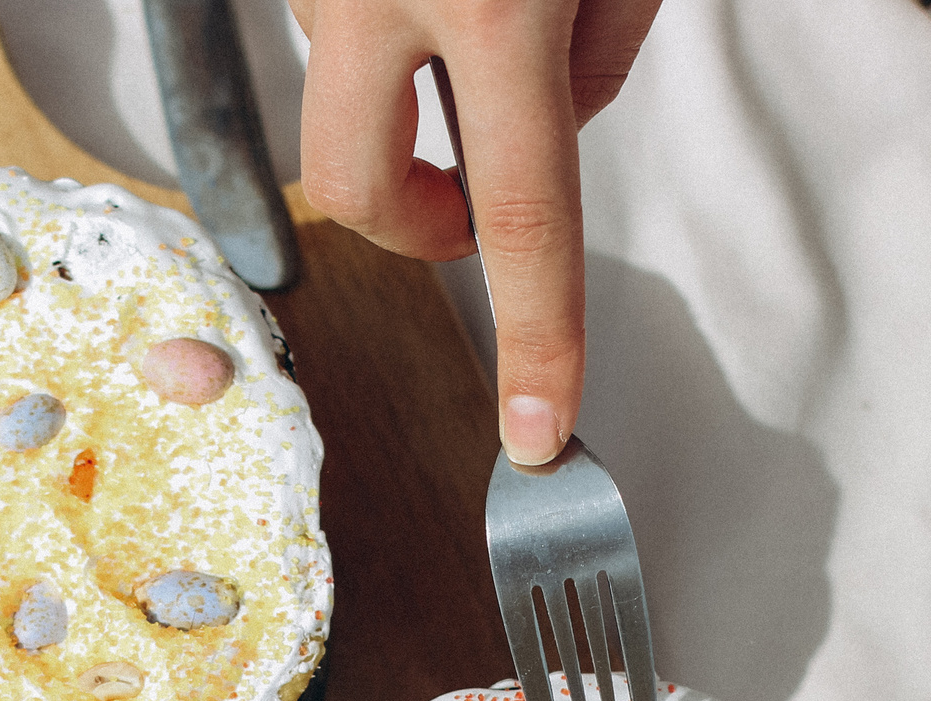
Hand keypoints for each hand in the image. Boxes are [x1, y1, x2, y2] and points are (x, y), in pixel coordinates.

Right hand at [289, 0, 660, 463]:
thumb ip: (594, 55)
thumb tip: (544, 125)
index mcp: (496, 0)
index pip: (521, 217)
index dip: (533, 337)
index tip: (535, 428)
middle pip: (361, 193)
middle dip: (412, 224)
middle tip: (465, 208)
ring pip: (344, 95)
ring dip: (408, 84)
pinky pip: (336, 24)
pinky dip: (388, 16)